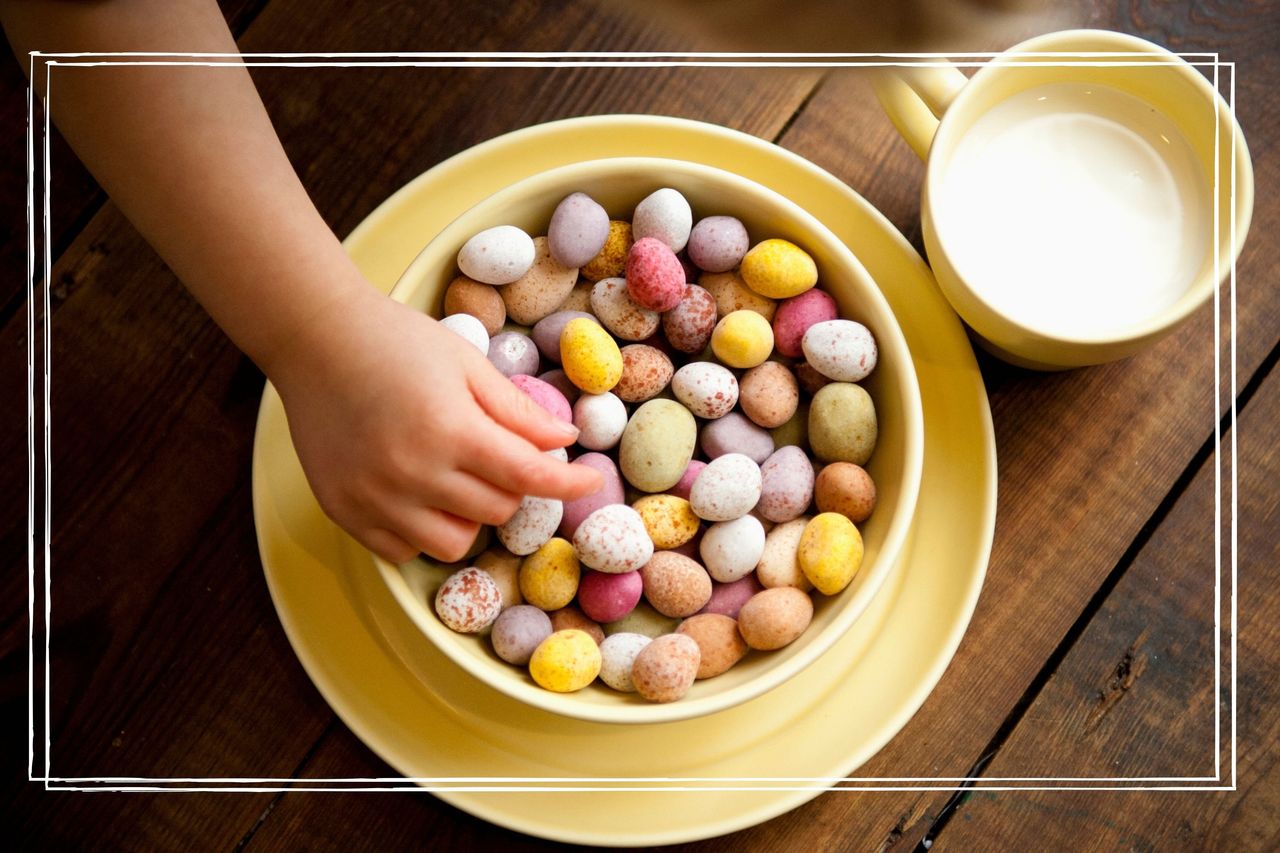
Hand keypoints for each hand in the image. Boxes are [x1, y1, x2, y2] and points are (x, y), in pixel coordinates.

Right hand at [270, 285, 602, 563]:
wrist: (314, 339)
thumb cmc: (395, 341)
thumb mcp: (466, 363)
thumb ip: (516, 410)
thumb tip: (565, 440)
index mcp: (450, 430)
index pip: (529, 476)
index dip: (569, 482)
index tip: (590, 479)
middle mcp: (413, 473)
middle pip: (497, 511)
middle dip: (512, 487)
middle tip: (498, 455)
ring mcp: (374, 498)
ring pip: (453, 543)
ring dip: (469, 517)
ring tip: (456, 478)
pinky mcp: (344, 511)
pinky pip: (402, 551)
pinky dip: (421, 531)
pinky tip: (418, 495)